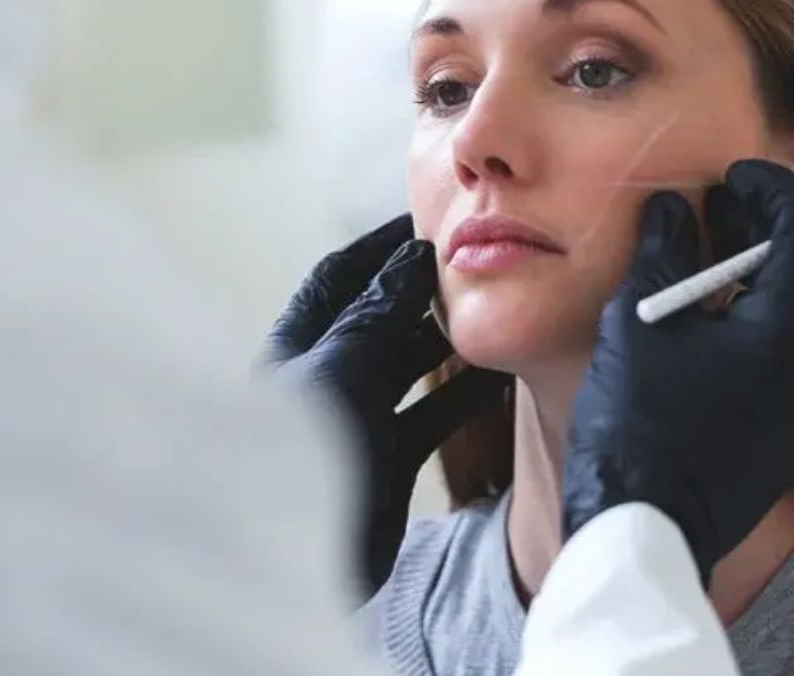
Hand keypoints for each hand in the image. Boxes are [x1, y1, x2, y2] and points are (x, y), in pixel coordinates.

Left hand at [262, 214, 509, 600]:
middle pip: (379, 316)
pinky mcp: (386, 462)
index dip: (382, 246)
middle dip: (422, 291)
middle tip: (476, 269)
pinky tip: (498, 376)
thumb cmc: (299, 461)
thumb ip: (378, 316)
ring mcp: (356, 421)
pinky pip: (430, 414)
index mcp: (296, 349)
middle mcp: (324, 379)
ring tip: (493, 316)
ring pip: (408, 364)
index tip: (432, 225)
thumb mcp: (338, 374)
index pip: (340, 277)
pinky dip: (463, 394)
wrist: (298, 568)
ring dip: (447, 341)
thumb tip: (413, 257)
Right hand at [562, 160, 793, 583]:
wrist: (648, 531)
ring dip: (771, 275)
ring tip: (711, 268)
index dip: (770, 184)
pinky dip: (771, 320)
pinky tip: (717, 323)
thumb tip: (677, 208)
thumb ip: (666, 250)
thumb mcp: (641, 321)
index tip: (731, 175)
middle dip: (769, 228)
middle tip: (716, 212)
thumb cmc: (636, 426)